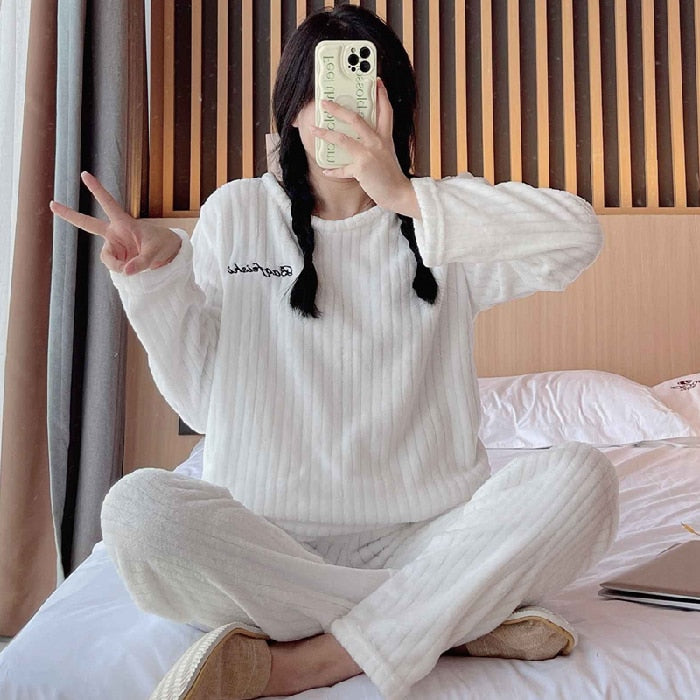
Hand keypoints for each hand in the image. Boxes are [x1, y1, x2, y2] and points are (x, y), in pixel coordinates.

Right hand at [49, 171, 181, 274]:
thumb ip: (141, 263)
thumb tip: (124, 271)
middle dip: (70, 214)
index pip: (108, 204)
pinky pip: (114, 267)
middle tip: (52, 204)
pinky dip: (121, 270)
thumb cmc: (164, 245)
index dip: (97, 189)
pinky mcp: (118, 258)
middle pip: (88, 224)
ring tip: (132, 269)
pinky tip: (132, 271)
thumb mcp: (155, 253)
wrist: (170, 255)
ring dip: (116, 265)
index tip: (85, 174)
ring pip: (107, 258)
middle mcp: (115, 233)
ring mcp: (115, 246)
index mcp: (124, 223)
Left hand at [311, 78, 420, 219]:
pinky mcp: (362, 168)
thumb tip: (357, 137)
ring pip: (343, 139)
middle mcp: (377, 142)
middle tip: (325, 102)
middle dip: (338, 109)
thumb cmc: (390, 174)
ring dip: (326, 133)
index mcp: (385, 136)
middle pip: (356, 118)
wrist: (399, 193)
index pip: (385, 110)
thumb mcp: (386, 153)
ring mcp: (369, 154)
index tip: (376, 81)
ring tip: (314, 129)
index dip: (381, 94)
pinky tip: (326, 170)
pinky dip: (333, 170)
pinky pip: (342, 168)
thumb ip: (375, 143)